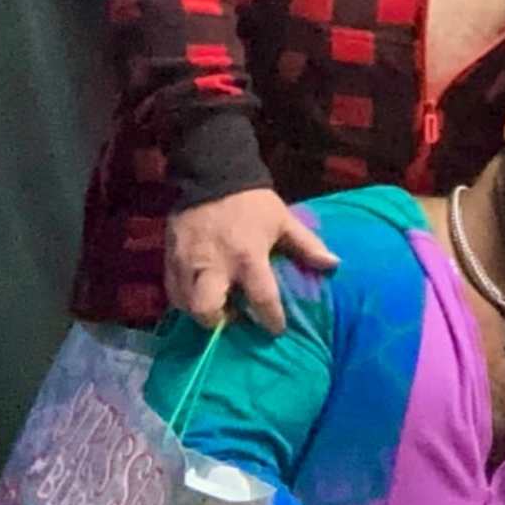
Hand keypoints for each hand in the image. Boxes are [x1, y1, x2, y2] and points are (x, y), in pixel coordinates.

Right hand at [166, 189, 340, 334]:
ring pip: (186, 305)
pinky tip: (198, 294)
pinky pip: (171, 290)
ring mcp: (187, 263)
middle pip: (208, 310)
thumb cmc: (252, 202)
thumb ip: (307, 245)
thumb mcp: (283, 220)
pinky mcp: (169, 258)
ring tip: (217, 305)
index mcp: (248, 257)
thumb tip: (334, 264)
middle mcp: (214, 265)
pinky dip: (184, 299)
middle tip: (233, 317)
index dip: (270, 319)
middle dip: (220, 322)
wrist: (212, 175)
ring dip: (201, 312)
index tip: (276, 329)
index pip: (262, 298)